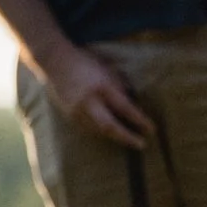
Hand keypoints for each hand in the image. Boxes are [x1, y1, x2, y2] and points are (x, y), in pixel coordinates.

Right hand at [38, 45, 152, 148]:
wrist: (55, 61)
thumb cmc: (86, 61)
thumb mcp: (107, 69)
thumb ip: (119, 86)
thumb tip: (132, 103)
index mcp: (102, 86)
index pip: (124, 107)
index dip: (139, 120)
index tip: (152, 129)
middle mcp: (89, 101)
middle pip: (110, 126)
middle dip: (127, 137)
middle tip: (142, 144)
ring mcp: (76, 109)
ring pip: (98, 130)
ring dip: (115, 136)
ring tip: (128, 138)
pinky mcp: (68, 114)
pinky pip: (88, 127)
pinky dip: (100, 131)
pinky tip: (109, 132)